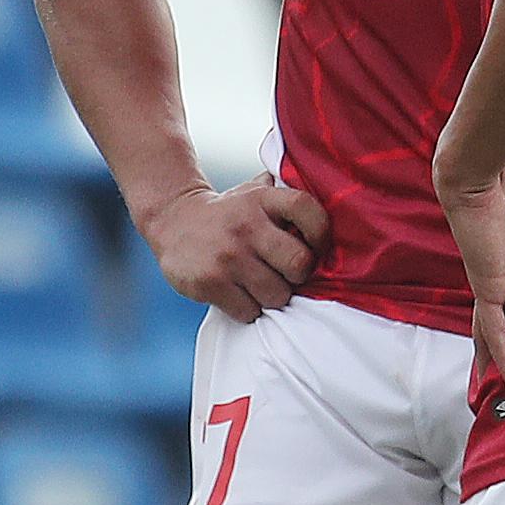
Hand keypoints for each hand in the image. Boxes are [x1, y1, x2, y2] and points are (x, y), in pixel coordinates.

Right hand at [143, 174, 329, 318]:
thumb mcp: (254, 193)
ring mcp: (228, 256)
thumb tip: (331, 196)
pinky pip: (249, 312)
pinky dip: (247, 309)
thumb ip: (286, 195)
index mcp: (262, 199)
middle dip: (296, 276)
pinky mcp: (210, 282)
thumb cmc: (229, 214)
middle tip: (284, 273)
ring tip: (258, 283)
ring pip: (276, 295)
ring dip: (271, 296)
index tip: (314, 246)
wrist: (173, 221)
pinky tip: (237, 293)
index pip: (308, 210)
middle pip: (299, 265)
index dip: (321, 234)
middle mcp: (246, 225)